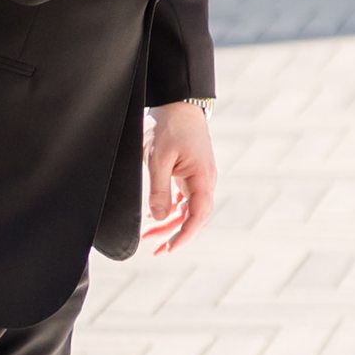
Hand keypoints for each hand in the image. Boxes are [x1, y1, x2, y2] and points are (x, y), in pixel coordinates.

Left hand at [143, 102, 216, 255]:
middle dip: (175, 235)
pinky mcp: (190, 174)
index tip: (169, 248)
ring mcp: (198, 178)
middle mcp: (205, 181)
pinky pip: (183, 199)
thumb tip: (158, 217)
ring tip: (149, 237)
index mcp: (202, 177)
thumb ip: (159, 190)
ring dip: (169, 224)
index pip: (198, 215)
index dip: (185, 235)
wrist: (179, 103)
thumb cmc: (169, 127)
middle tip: (156, 251)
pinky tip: (155, 218)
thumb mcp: (158, 158)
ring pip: (187, 210)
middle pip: (193, 217)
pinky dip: (170, 210)